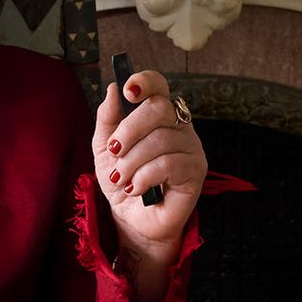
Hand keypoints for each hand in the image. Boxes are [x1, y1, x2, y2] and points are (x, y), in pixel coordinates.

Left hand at [94, 68, 207, 260]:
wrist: (131, 218)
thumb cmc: (123, 178)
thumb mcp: (104, 147)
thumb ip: (107, 118)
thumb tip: (112, 88)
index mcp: (158, 113)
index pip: (159, 85)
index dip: (145, 82)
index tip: (127, 90)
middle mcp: (179, 124)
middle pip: (159, 108)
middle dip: (130, 129)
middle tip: (114, 150)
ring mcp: (191, 146)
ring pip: (160, 139)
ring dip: (132, 161)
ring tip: (122, 178)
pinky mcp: (196, 170)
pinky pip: (169, 164)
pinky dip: (144, 177)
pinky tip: (136, 188)